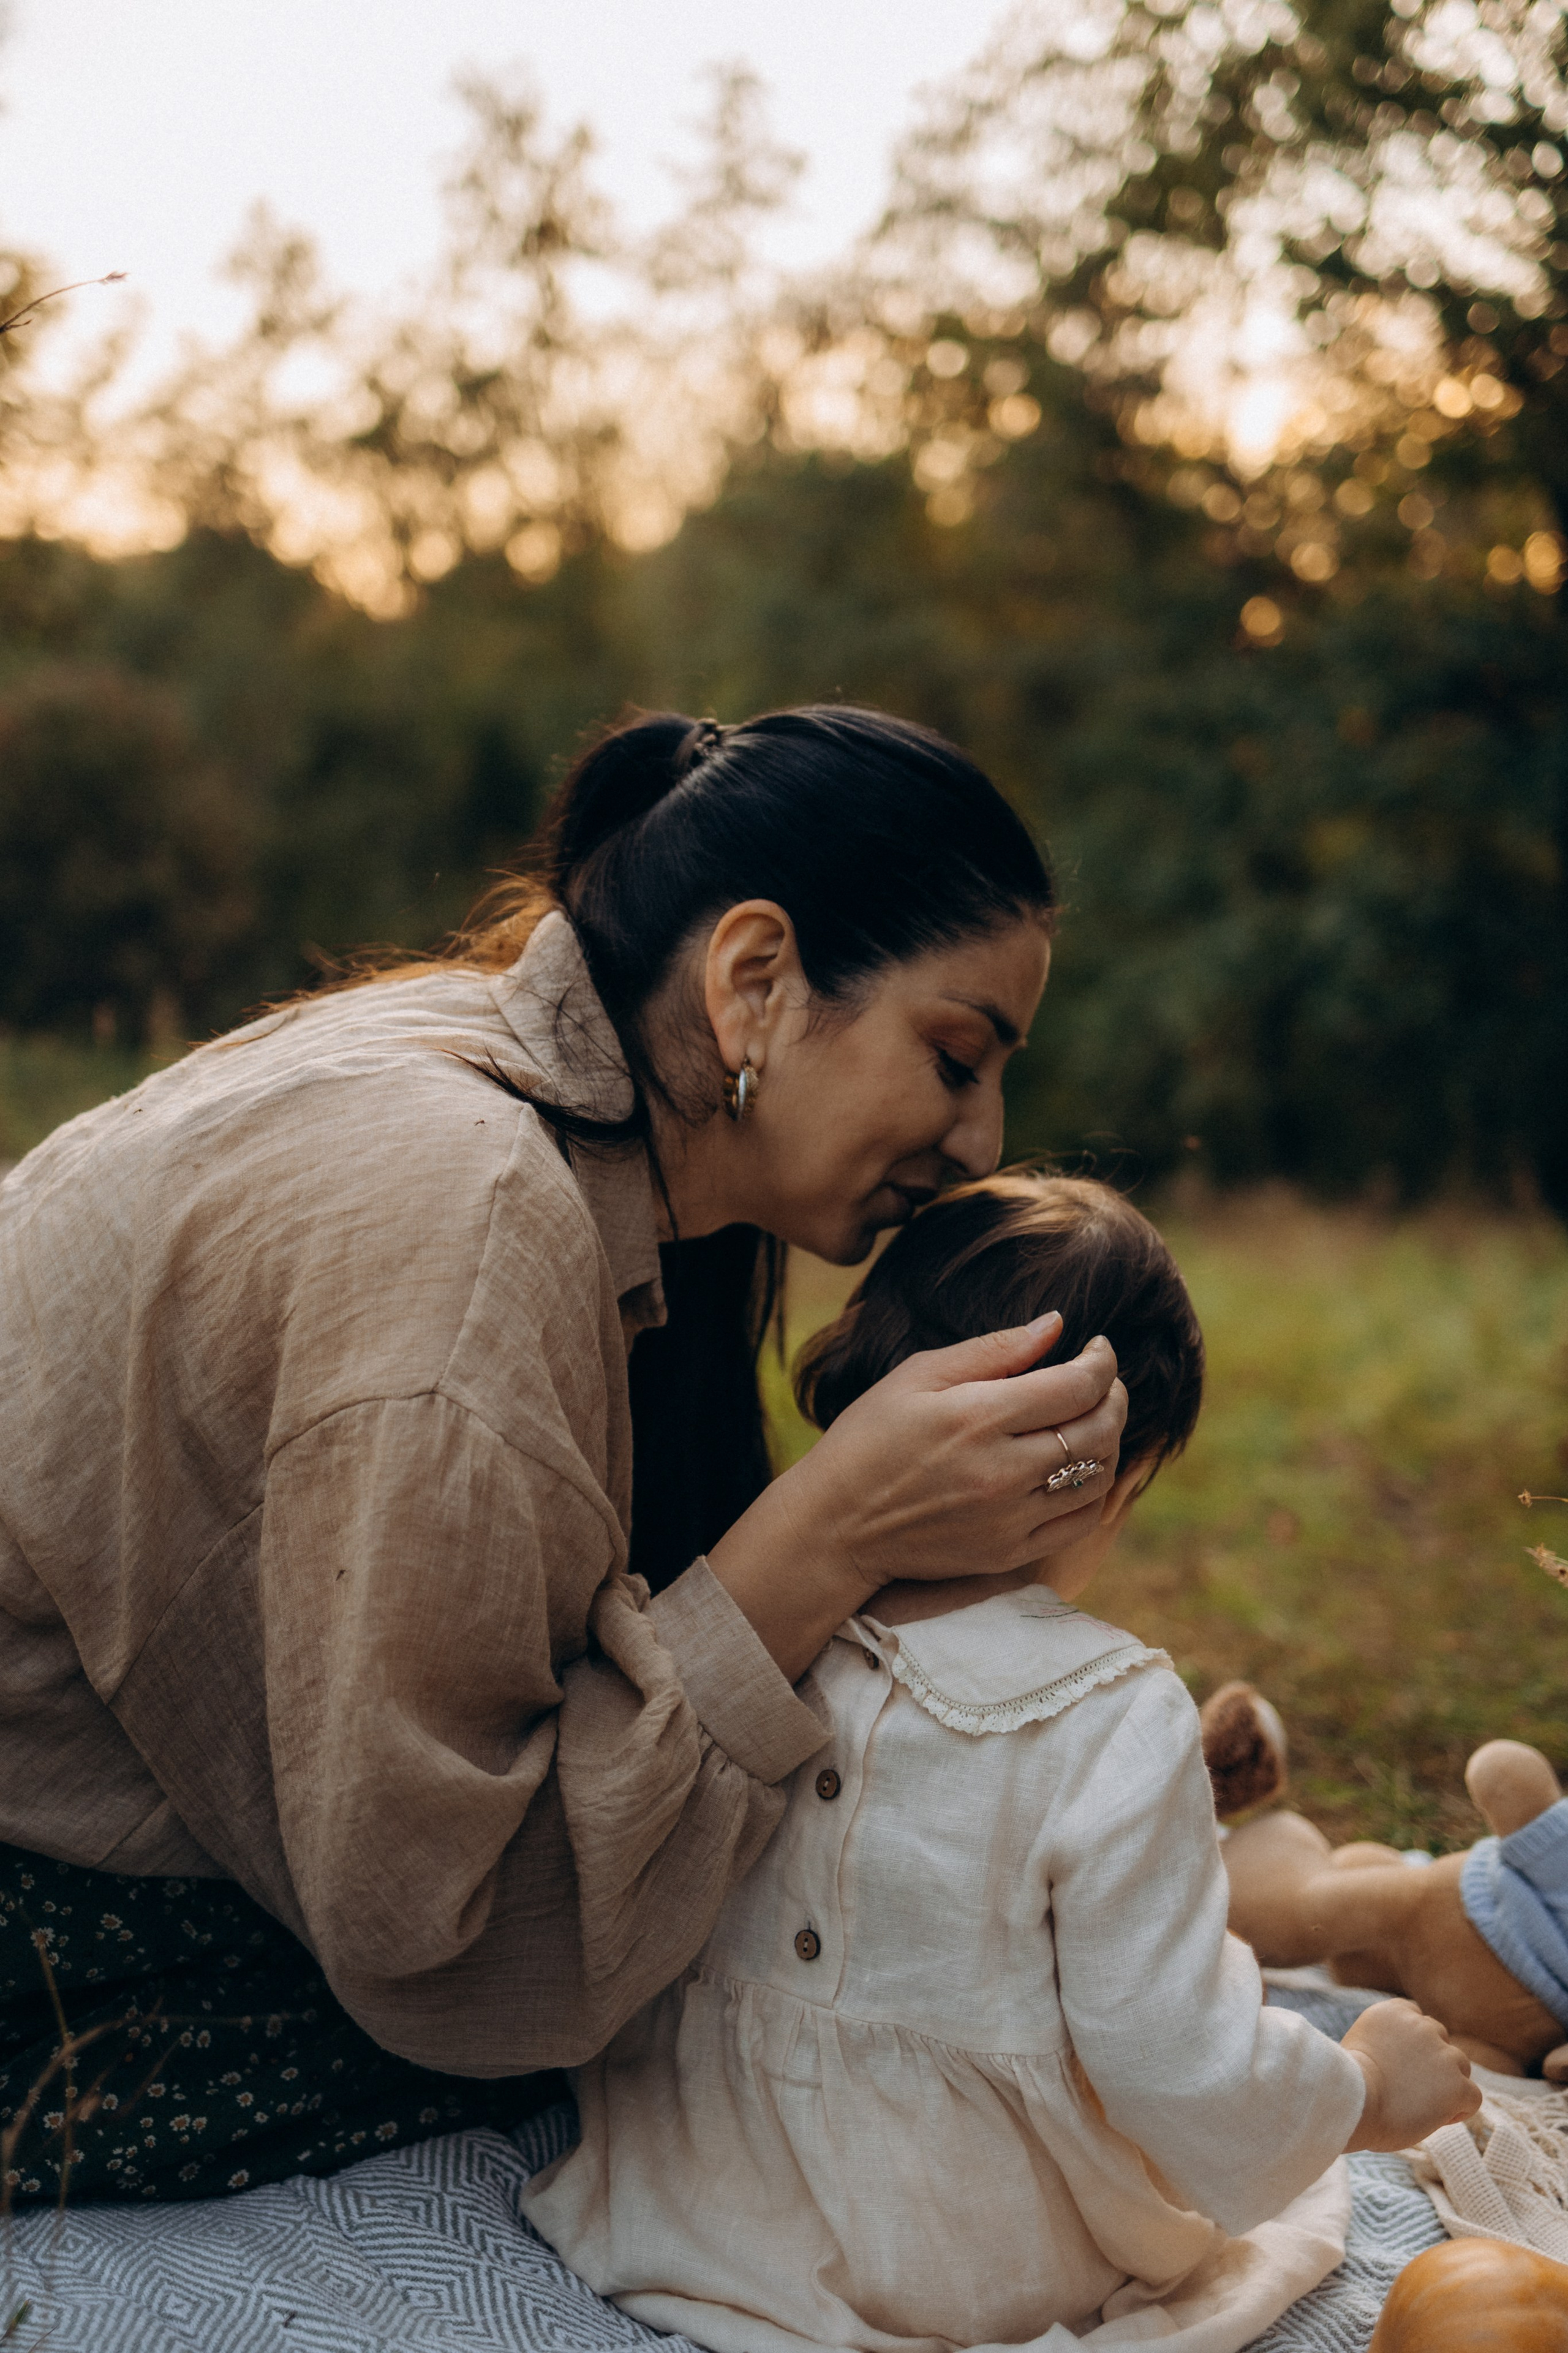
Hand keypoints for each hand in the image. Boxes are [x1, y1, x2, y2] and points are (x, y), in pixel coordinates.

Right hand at [708, 1312, 1125, 1678]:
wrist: (834, 1524)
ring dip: (1109, 1443)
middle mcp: (1002, 1471)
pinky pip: (1080, 1522)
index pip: (1078, 1386)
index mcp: (978, 1417)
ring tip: (1091, 1422)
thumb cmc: (868, 1438)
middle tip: (1103, 1382)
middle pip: (1099, 1430)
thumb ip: (993, 1349)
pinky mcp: (1008, 1553)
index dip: (1102, 1362)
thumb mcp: (917, 1375)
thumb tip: (1057, 1324)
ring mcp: (1009, 1518)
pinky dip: (1094, 1491)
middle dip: (1115, 1397)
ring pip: (1099, 1477)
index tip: (1097, 1349)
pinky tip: (1079, 1470)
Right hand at [1341, 1999, 1480, 2150]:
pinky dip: (1460, 2108)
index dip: (1414, 2046)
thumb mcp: (1360, 2046)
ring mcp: (1443, 2054)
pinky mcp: (1457, 2084)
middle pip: (1441, 2042)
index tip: (1400, 2068)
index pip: (1418, 2020)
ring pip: (1460, 2067)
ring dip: (1447, 2084)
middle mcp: (1421, 2025)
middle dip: (1432, 2064)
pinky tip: (1439, 2118)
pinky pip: (1472, 2096)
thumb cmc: (1348, 2086)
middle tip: (1410, 2091)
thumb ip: (1385, 2043)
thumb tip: (1398, 2062)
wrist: (1353, 2103)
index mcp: (1393, 2011)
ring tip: (1423, 2107)